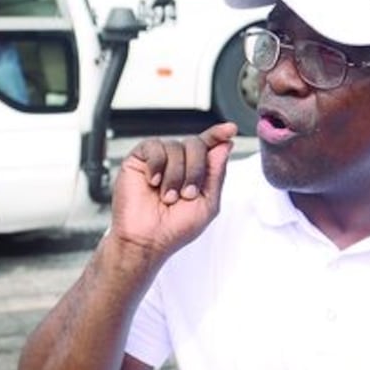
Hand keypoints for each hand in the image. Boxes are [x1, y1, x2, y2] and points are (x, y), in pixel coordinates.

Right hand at [110, 121, 236, 255]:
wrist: (146, 240)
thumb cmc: (174, 229)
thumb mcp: (207, 204)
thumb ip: (216, 174)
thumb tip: (224, 146)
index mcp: (195, 173)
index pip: (209, 147)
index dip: (218, 135)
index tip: (230, 129)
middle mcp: (178, 164)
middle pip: (195, 144)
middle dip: (195, 169)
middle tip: (187, 194)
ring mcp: (158, 161)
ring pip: (175, 146)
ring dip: (175, 175)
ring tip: (167, 196)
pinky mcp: (138, 160)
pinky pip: (153, 146)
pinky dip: (157, 165)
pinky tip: (153, 182)